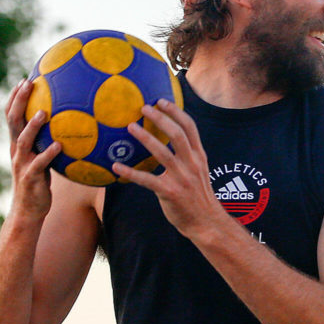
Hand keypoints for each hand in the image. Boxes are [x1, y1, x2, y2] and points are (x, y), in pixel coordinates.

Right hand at [5, 79, 61, 217]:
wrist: (29, 210)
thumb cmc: (40, 183)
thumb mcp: (44, 160)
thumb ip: (50, 144)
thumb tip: (71, 129)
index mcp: (18, 144)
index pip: (12, 116)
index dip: (15, 98)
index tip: (24, 80)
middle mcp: (17, 150)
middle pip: (13, 120)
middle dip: (19, 101)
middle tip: (27, 84)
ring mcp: (22, 163)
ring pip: (23, 140)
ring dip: (32, 126)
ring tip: (43, 113)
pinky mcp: (31, 177)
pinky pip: (40, 164)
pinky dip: (49, 154)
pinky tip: (60, 145)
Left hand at [113, 100, 223, 237]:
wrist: (207, 223)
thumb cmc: (198, 197)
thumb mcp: (199, 172)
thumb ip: (188, 156)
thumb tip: (169, 142)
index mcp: (199, 157)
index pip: (190, 128)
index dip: (176, 112)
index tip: (162, 101)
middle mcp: (192, 164)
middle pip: (177, 134)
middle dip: (160, 118)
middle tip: (144, 107)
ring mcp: (181, 178)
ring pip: (162, 153)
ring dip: (145, 138)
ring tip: (131, 127)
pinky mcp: (170, 192)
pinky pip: (146, 180)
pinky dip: (130, 172)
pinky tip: (116, 167)